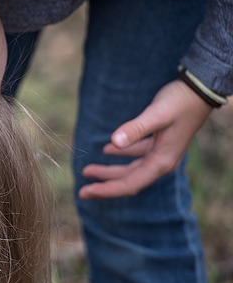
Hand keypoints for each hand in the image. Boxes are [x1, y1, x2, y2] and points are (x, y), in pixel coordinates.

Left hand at [79, 80, 212, 199]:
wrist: (200, 89)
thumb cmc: (179, 101)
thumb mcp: (156, 115)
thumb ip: (135, 129)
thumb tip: (112, 143)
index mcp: (161, 162)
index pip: (129, 184)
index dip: (107, 190)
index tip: (85, 192)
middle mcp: (162, 162)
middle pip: (129, 181)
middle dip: (104, 185)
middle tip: (82, 191)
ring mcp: (162, 153)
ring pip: (131, 169)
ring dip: (110, 171)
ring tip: (88, 171)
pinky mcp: (160, 143)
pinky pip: (138, 155)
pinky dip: (122, 154)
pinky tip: (107, 149)